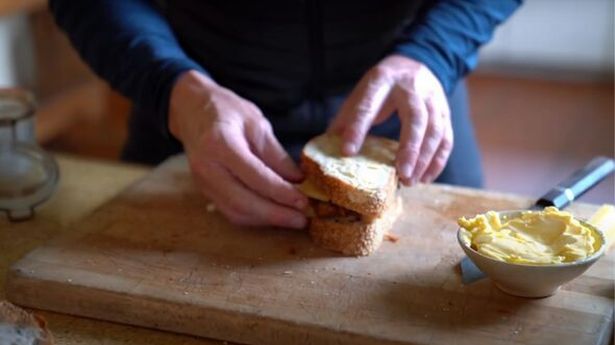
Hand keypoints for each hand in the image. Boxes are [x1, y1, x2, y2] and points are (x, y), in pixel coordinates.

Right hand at [169, 70, 307, 227]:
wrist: (192, 110)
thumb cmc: (226, 111)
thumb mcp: (256, 123)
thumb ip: (276, 154)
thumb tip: (298, 180)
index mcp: (220, 144)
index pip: (254, 176)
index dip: (281, 192)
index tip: (303, 201)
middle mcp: (207, 168)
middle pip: (243, 202)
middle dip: (276, 214)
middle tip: (302, 219)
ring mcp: (203, 182)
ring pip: (236, 212)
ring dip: (267, 220)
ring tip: (293, 219)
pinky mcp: (205, 191)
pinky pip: (231, 211)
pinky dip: (255, 217)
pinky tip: (274, 215)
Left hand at [329, 55, 452, 185]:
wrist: (414, 63)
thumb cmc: (381, 86)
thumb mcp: (361, 92)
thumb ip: (346, 117)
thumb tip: (325, 146)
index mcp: (382, 80)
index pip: (369, 105)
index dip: (357, 128)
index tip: (347, 152)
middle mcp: (412, 88)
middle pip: (416, 117)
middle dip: (410, 148)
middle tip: (401, 174)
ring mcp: (433, 99)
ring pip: (436, 129)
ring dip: (425, 158)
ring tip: (411, 181)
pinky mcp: (445, 112)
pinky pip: (446, 138)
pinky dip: (438, 160)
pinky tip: (425, 178)